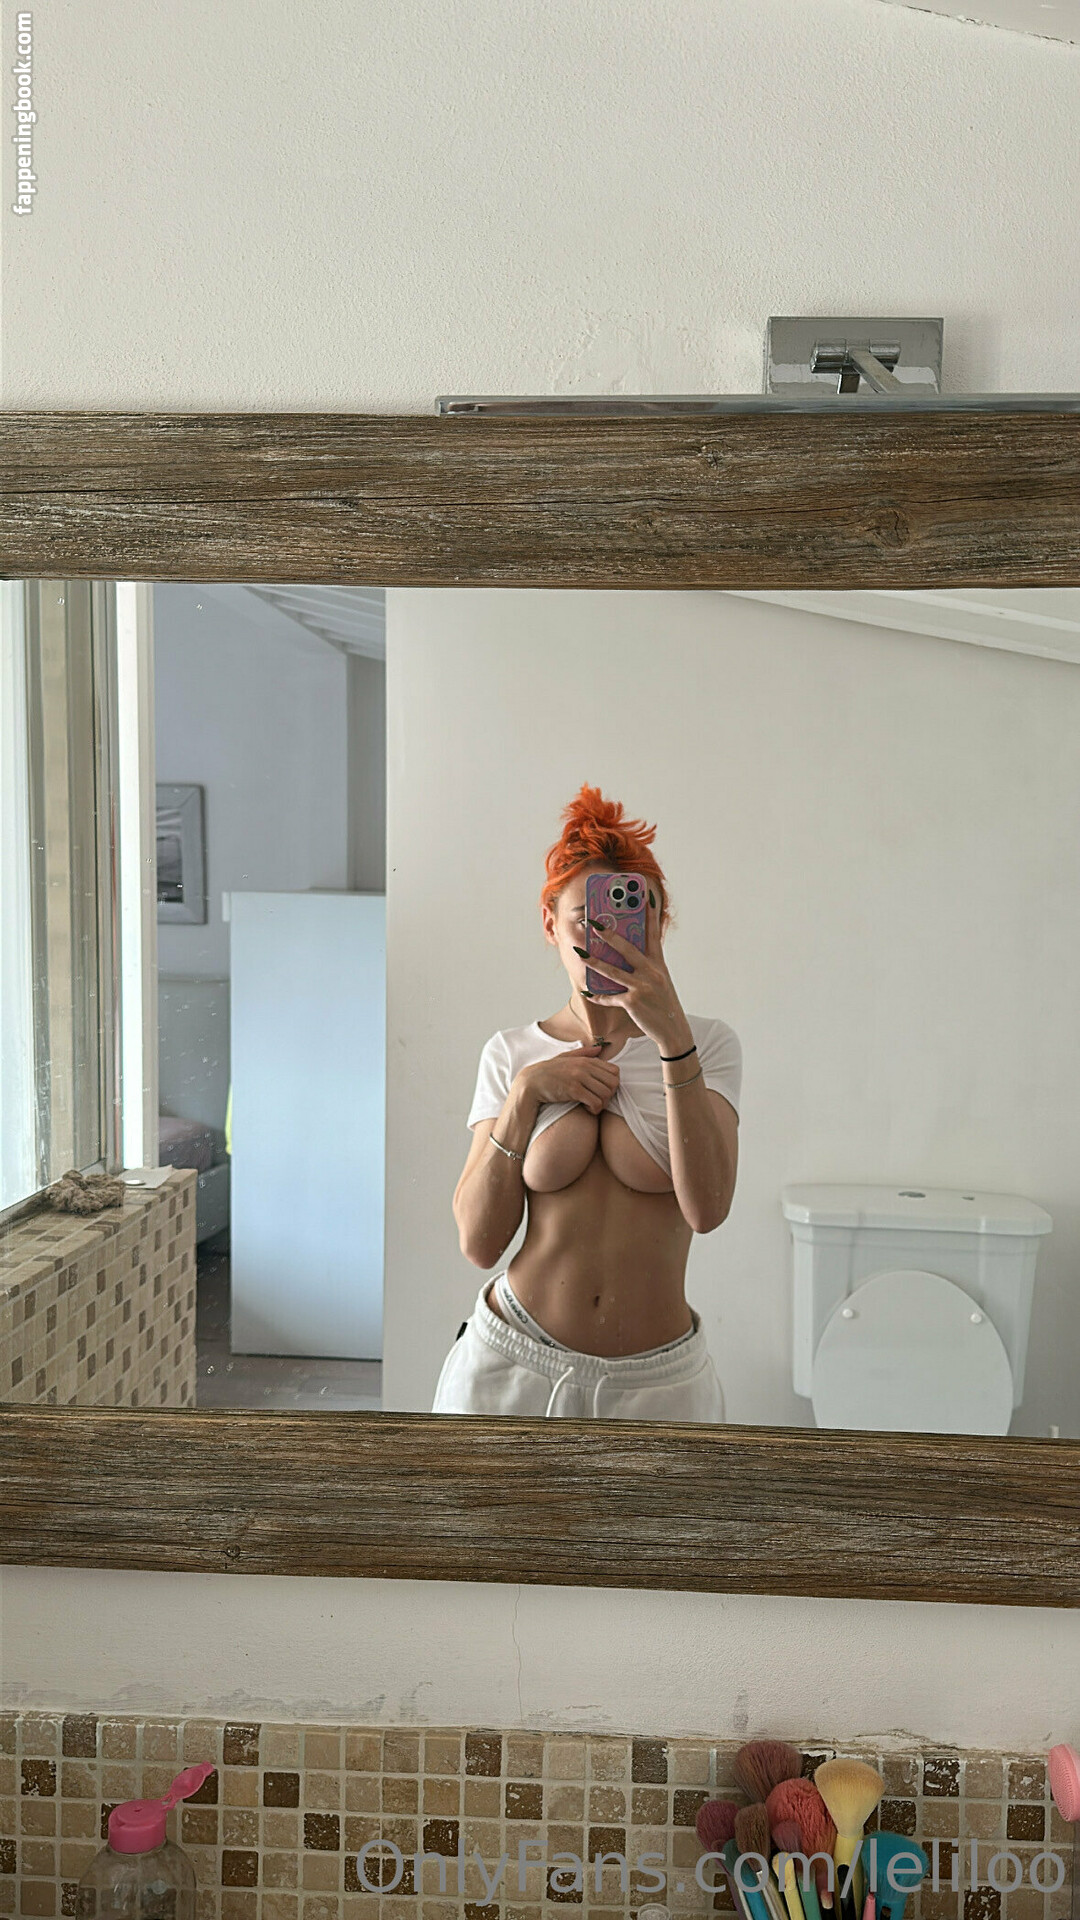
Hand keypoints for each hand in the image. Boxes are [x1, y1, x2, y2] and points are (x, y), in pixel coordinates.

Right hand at [519, 1044, 619, 1115]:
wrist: (531, 1082)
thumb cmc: (548, 1072)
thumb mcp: (565, 1057)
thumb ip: (584, 1053)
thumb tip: (600, 1049)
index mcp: (586, 1060)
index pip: (615, 1071)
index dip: (613, 1083)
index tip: (602, 1090)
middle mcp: (585, 1067)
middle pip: (614, 1083)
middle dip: (610, 1094)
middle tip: (600, 1100)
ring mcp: (579, 1078)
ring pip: (606, 1094)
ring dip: (602, 1103)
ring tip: (593, 1105)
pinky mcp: (573, 1090)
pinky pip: (595, 1102)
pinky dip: (595, 1109)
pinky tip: (587, 1109)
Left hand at [583, 890, 689, 1051]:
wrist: (674, 1030)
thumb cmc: (665, 1004)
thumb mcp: (660, 981)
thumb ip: (646, 967)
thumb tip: (626, 955)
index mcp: (659, 964)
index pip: (654, 935)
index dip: (650, 915)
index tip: (645, 897)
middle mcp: (651, 973)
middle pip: (627, 949)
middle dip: (609, 935)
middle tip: (594, 923)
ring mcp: (642, 987)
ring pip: (613, 971)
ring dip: (594, 962)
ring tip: (580, 954)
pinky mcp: (633, 1003)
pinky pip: (610, 997)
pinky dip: (598, 996)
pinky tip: (587, 993)